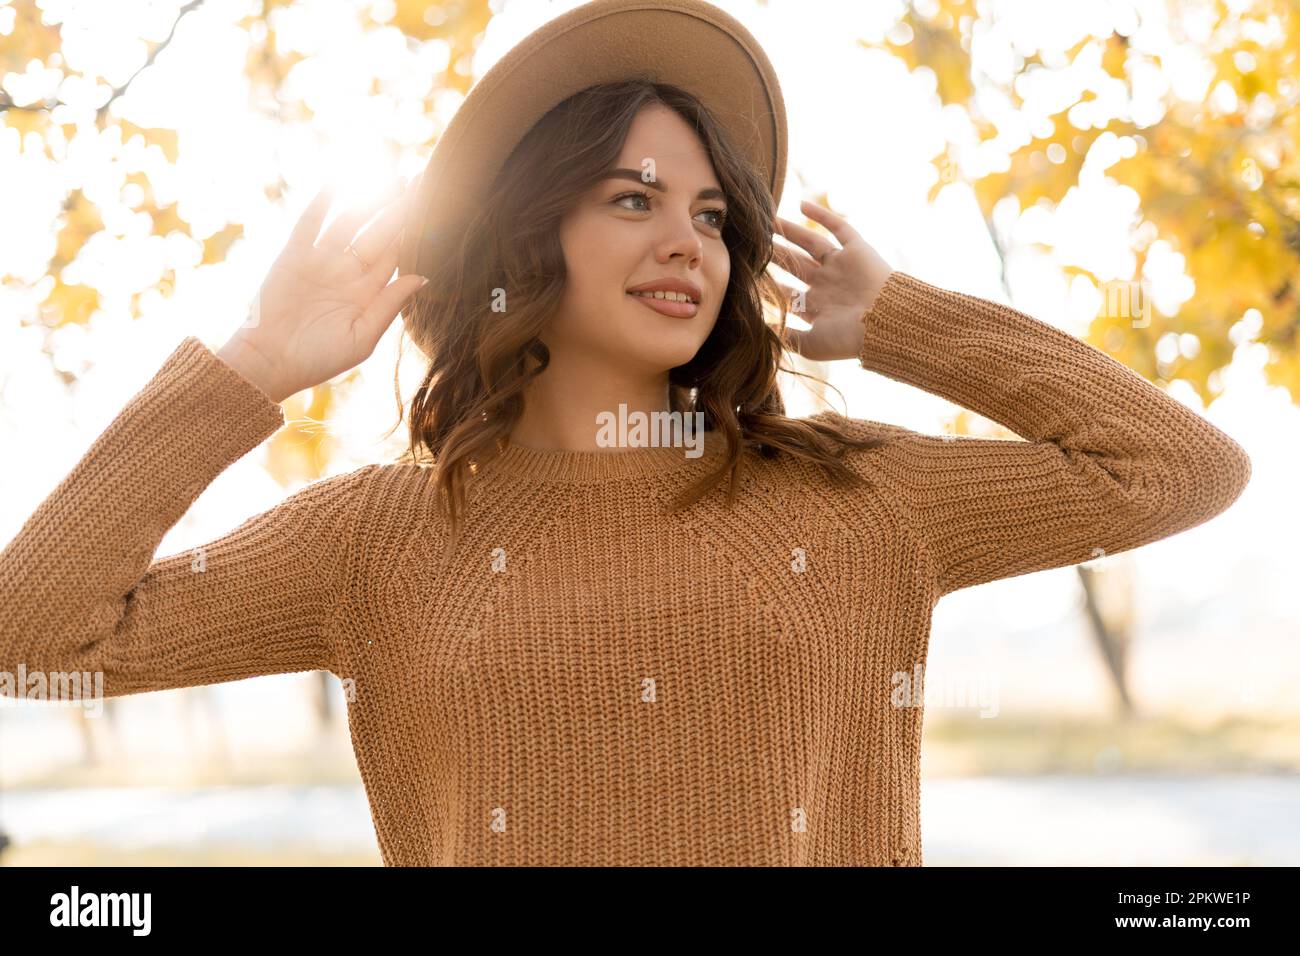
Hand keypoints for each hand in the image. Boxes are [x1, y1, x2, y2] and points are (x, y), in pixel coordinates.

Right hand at [217, 173, 429, 403]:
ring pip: (351, 222)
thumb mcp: (362, 338)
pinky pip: (310, 222)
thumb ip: (390, 306)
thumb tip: (424, 277)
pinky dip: (323, 202)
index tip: (438, 209)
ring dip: (371, 198)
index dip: (416, 232)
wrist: (270, 363)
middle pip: (380, 232)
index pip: (397, 255)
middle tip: (424, 179)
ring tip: (394, 176)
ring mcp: (321, 260)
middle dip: (401, 208)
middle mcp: (348, 271)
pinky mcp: (294, 255)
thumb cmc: (318, 359)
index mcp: (368, 291)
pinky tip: (338, 180)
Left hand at [769, 199, 893, 361]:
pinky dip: (822, 216)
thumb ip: (786, 337)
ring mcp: (842, 266)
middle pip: (796, 265)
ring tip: (768, 219)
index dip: (770, 286)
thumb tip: (762, 333)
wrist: (885, 322)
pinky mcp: (857, 250)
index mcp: (819, 307)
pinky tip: (801, 205)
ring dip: (790, 232)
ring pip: (811, 244)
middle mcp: (829, 284)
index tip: (747, 274)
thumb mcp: (811, 344)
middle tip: (753, 241)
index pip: (790, 294)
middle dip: (775, 254)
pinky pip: (839, 228)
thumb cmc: (848, 337)